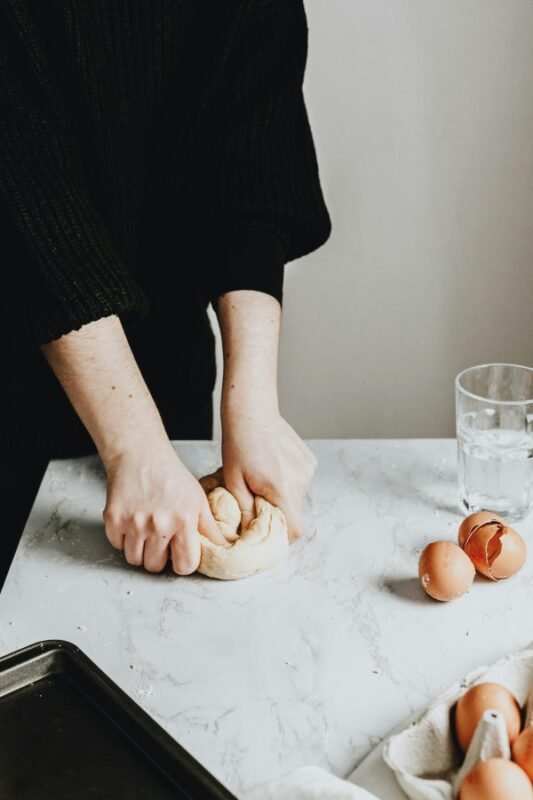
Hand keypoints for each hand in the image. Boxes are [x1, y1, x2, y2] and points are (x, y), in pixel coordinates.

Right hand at [102, 440, 225, 573]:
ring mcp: (134, 523)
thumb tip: (224, 549)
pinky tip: (132, 521)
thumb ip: (210, 528)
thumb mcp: (198, 499)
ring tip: (146, 531)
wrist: (140, 454)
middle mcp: (158, 525)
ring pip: (134, 559)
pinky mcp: (113, 519)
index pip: (185, 566)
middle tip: (161, 539)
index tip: (180, 555)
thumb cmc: (170, 475)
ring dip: (140, 550)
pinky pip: (117, 545)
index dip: (183, 563)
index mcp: (184, 521)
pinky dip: (123, 538)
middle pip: (155, 567)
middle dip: (159, 557)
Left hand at [221, 410, 316, 539]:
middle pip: (295, 512)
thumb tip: (250, 532)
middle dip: (278, 511)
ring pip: (297, 496)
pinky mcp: (309, 460)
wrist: (252, 412)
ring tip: (264, 477)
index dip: (283, 535)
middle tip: (257, 497)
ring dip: (283, 494)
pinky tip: (273, 465)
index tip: (267, 529)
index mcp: (283, 489)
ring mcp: (308, 469)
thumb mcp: (234, 482)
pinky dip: (288, 480)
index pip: (296, 529)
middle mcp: (301, 480)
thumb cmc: (238, 445)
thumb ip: (245, 511)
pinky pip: (301, 480)